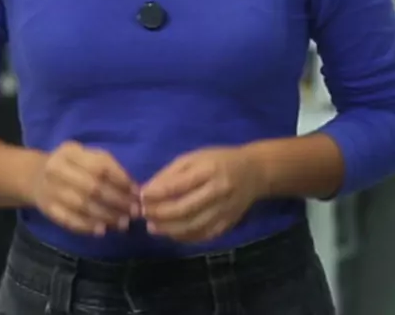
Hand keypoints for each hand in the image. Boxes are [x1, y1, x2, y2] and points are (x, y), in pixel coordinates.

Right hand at [30, 142, 140, 235]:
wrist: (36, 176)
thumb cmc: (70, 166)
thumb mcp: (85, 156)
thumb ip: (106, 167)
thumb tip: (133, 189)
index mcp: (70, 151)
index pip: (100, 165)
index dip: (121, 180)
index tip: (137, 192)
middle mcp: (57, 168)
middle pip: (92, 187)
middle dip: (117, 201)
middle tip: (134, 212)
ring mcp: (51, 190)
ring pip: (82, 205)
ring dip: (106, 216)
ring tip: (123, 223)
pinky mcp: (48, 209)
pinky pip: (70, 220)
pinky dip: (88, 226)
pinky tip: (102, 230)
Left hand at [139, 145, 264, 242]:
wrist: (254, 172)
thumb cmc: (219, 160)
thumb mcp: (195, 157)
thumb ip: (171, 173)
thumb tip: (147, 190)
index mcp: (208, 169)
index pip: (178, 185)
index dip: (157, 193)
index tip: (140, 196)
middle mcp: (218, 191)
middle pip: (184, 209)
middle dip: (160, 213)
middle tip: (143, 214)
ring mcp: (224, 210)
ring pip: (193, 226)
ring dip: (169, 229)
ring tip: (153, 227)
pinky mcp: (228, 224)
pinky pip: (203, 236)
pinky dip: (184, 237)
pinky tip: (171, 233)